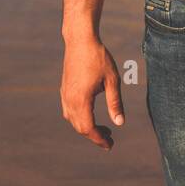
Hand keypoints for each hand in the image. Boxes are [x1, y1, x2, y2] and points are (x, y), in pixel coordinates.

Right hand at [60, 35, 124, 149]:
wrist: (80, 40)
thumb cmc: (98, 58)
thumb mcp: (112, 80)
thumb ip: (115, 102)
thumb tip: (120, 123)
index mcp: (81, 99)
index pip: (88, 128)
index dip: (99, 139)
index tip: (110, 145)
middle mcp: (70, 100)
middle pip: (80, 127)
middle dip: (94, 136)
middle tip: (110, 139)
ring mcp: (65, 95)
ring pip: (73, 120)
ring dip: (86, 128)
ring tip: (103, 128)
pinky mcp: (64, 89)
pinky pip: (68, 111)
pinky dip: (79, 118)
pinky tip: (89, 115)